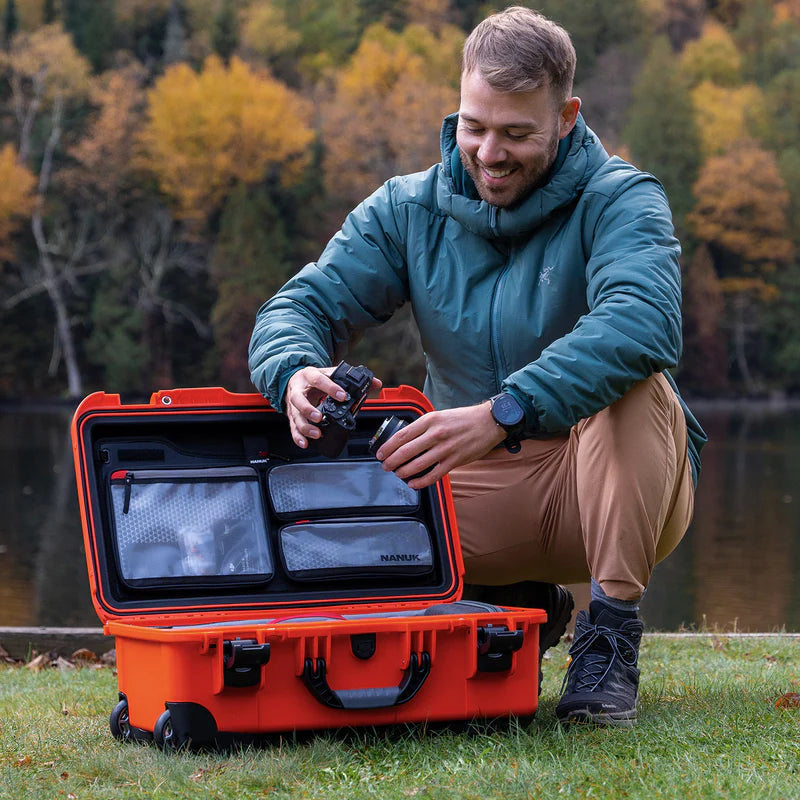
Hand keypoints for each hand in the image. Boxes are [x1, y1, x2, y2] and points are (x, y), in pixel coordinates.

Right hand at [284, 366, 382, 448]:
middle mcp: (298, 389)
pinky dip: (298, 437)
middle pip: (299, 400)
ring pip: (295, 416)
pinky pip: (293, 427)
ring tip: (317, 434)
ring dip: (305, 426)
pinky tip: (305, 443)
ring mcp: (293, 404)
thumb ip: (353, 378)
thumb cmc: (314, 378)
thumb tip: (375, 383)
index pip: (318, 380)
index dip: (330, 388)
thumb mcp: (331, 373)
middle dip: (309, 410)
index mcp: (309, 375)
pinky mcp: (291, 415)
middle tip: (320, 417)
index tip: (342, 396)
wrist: (295, 379)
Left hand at [373, 402, 505, 488]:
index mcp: (430, 420)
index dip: (388, 446)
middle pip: (406, 451)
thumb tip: (406, 439)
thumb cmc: (464, 418)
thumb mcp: (440, 415)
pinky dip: (421, 481)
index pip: (402, 435)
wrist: (489, 422)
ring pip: (417, 465)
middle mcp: (436, 434)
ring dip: (403, 472)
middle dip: (391, 461)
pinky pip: (433, 475)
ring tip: (397, 474)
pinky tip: (413, 483)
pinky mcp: (455, 461)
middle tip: (385, 466)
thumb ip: (424, 426)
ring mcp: (446, 449)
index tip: (380, 453)